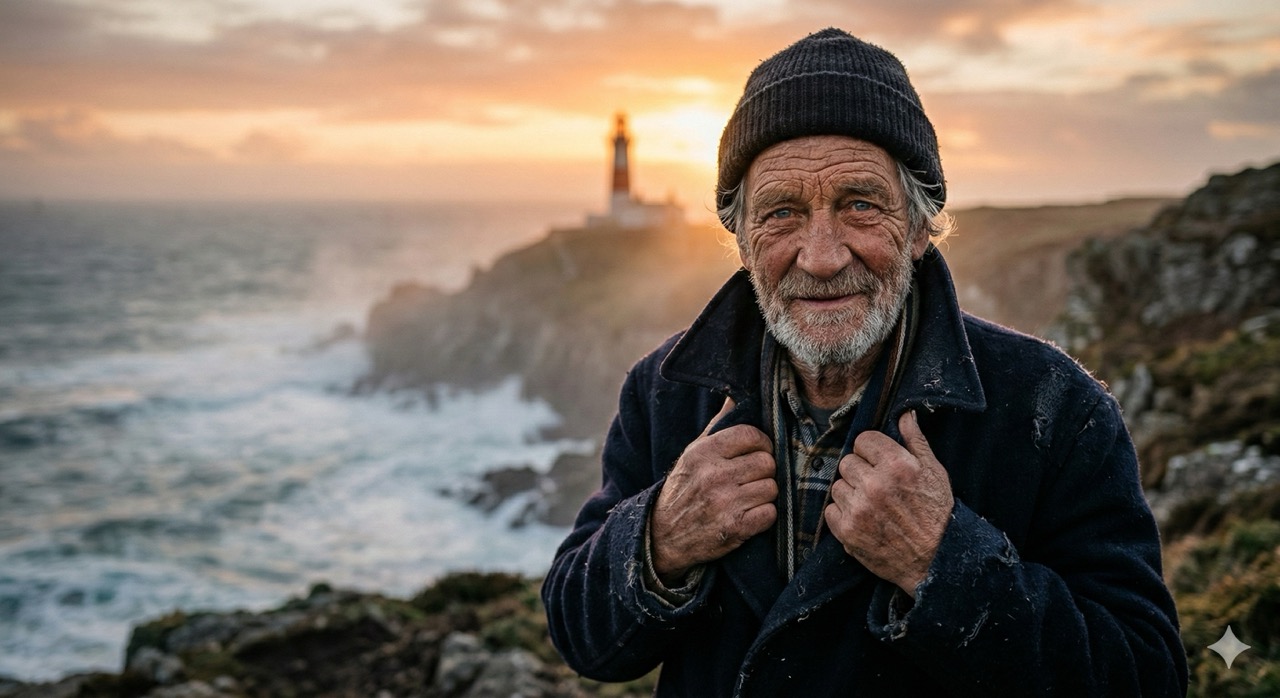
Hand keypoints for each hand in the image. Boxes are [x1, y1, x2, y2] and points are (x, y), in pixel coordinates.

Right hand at [651, 396, 776, 584]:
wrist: (663, 535)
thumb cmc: (684, 488)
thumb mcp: (694, 452)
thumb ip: (719, 424)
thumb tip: (737, 396)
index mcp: (704, 452)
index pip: (752, 435)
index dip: (761, 443)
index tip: (756, 452)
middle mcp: (714, 475)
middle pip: (767, 462)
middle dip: (763, 471)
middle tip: (751, 478)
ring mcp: (725, 503)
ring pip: (772, 488)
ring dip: (764, 494)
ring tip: (748, 497)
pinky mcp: (734, 528)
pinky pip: (770, 514)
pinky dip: (763, 516)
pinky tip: (749, 515)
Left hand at [824, 410, 952, 596]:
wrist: (936, 560)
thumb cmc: (937, 514)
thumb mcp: (934, 472)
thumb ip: (916, 440)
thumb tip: (904, 414)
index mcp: (896, 465)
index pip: (863, 440)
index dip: (871, 451)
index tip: (880, 462)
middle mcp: (875, 484)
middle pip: (847, 462)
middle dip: (860, 472)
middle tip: (876, 487)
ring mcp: (859, 508)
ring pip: (837, 486)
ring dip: (850, 493)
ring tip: (871, 505)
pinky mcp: (847, 531)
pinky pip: (830, 510)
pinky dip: (842, 515)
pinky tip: (862, 520)